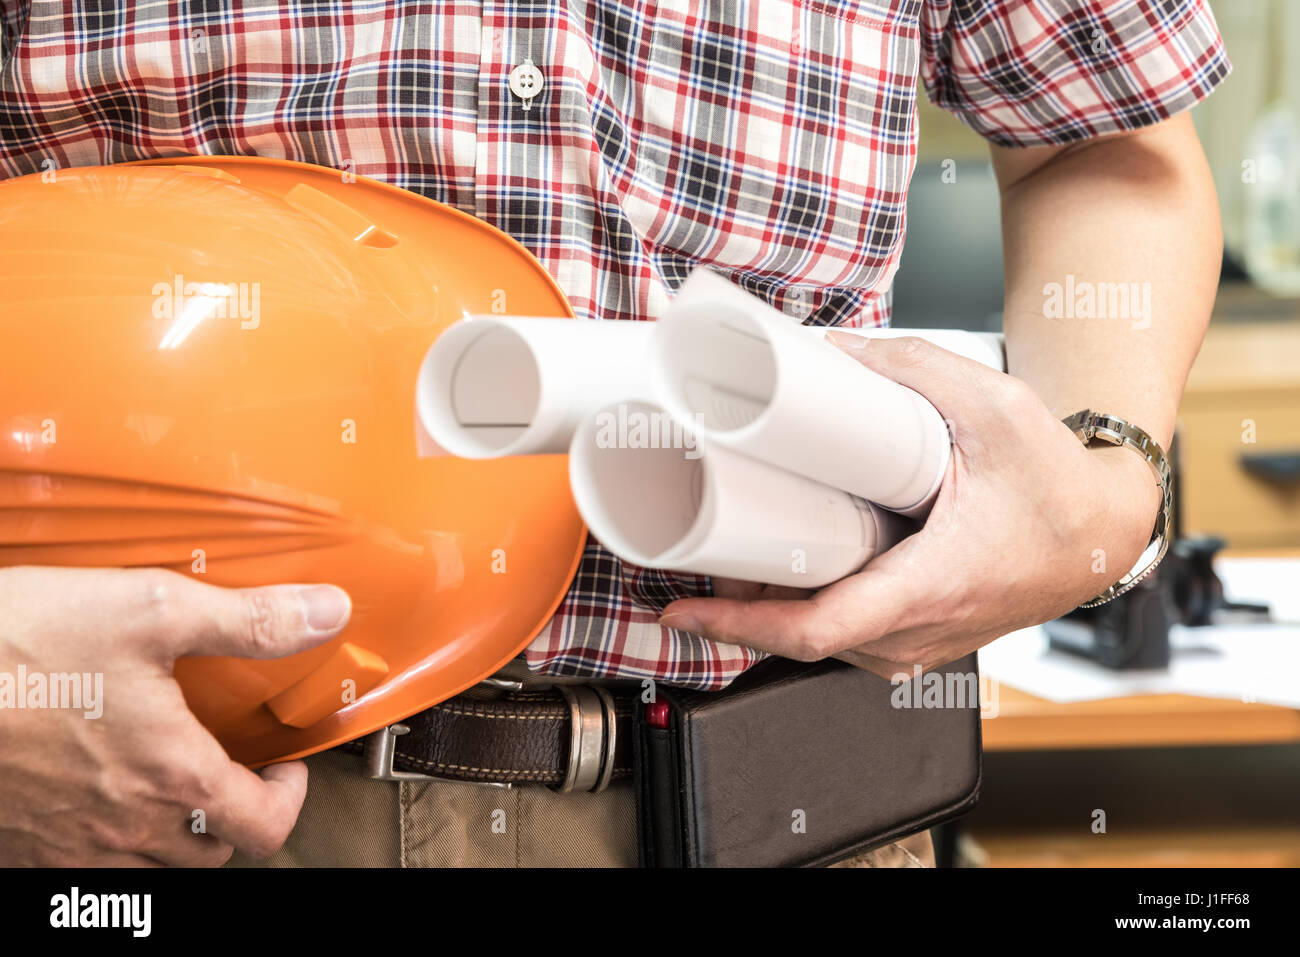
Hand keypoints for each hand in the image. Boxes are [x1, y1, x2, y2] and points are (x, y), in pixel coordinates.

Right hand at [0, 566, 350, 865]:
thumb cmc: (16, 646)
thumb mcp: (151, 610)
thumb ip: (250, 621)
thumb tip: (326, 614)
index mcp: (170, 776)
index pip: (266, 827)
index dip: (289, 797)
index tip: (282, 764)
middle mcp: (122, 829)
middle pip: (210, 853)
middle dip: (233, 812)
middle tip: (227, 765)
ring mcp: (63, 847)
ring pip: (146, 871)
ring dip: (172, 833)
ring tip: (164, 777)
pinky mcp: (16, 848)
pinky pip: (77, 872)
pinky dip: (102, 844)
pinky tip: (90, 793)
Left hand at [658, 335, 1160, 678]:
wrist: (1106, 532)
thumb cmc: (1059, 485)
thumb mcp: (995, 405)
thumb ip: (911, 369)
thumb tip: (831, 351)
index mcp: (931, 584)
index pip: (815, 629)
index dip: (736, 625)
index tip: (680, 609)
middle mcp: (921, 630)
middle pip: (803, 637)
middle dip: (738, 607)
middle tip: (687, 560)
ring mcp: (922, 644)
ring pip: (823, 644)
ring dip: (769, 612)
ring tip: (724, 564)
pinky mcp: (922, 640)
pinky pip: (848, 641)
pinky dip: (806, 615)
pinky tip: (781, 579)